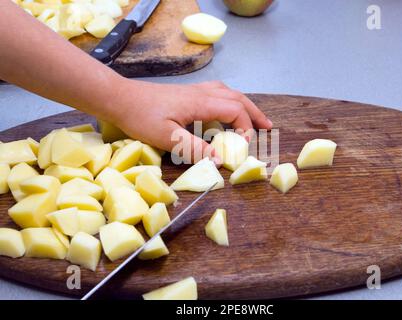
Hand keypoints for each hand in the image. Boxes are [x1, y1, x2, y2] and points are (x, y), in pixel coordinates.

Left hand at [108, 79, 272, 163]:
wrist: (119, 98)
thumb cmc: (140, 117)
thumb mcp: (166, 138)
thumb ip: (194, 149)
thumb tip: (219, 160)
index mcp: (200, 103)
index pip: (235, 111)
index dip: (245, 128)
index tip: (243, 147)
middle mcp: (202, 93)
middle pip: (237, 99)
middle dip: (254, 114)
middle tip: (268, 127)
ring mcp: (194, 91)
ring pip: (228, 93)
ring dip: (244, 105)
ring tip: (254, 118)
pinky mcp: (187, 93)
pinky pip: (217, 92)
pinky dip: (230, 100)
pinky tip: (226, 108)